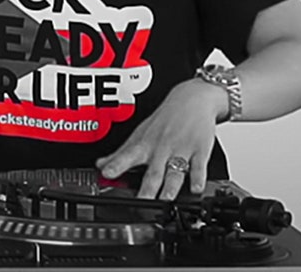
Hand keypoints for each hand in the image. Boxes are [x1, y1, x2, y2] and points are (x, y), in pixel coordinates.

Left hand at [95, 79, 227, 199]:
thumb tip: (100, 166)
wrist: (192, 100)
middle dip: (147, 187)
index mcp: (144, 146)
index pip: (127, 157)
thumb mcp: (139, 135)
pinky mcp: (199, 151)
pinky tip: (196, 189)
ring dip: (171, 186)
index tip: (106, 173)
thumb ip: (120, 154)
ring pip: (175, 171)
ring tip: (166, 198)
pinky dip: (198, 178)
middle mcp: (161, 149)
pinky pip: (199, 166)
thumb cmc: (164, 121)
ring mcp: (180, 150)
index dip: (116, 165)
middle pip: (153, 172)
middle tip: (141, 201)